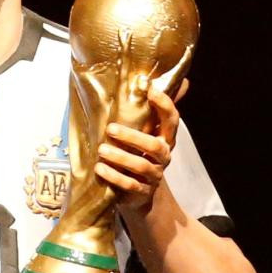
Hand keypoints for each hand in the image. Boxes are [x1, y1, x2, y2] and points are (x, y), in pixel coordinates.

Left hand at [96, 81, 184, 212]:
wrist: (140, 193)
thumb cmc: (140, 155)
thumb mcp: (146, 134)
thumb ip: (151, 111)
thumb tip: (164, 79)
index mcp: (165, 139)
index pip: (171, 120)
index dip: (164, 105)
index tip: (150, 90)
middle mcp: (163, 156)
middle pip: (155, 145)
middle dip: (133, 137)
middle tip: (110, 129)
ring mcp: (153, 175)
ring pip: (141, 165)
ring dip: (120, 158)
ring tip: (101, 151)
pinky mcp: (141, 191)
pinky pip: (130, 184)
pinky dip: (114, 177)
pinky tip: (99, 169)